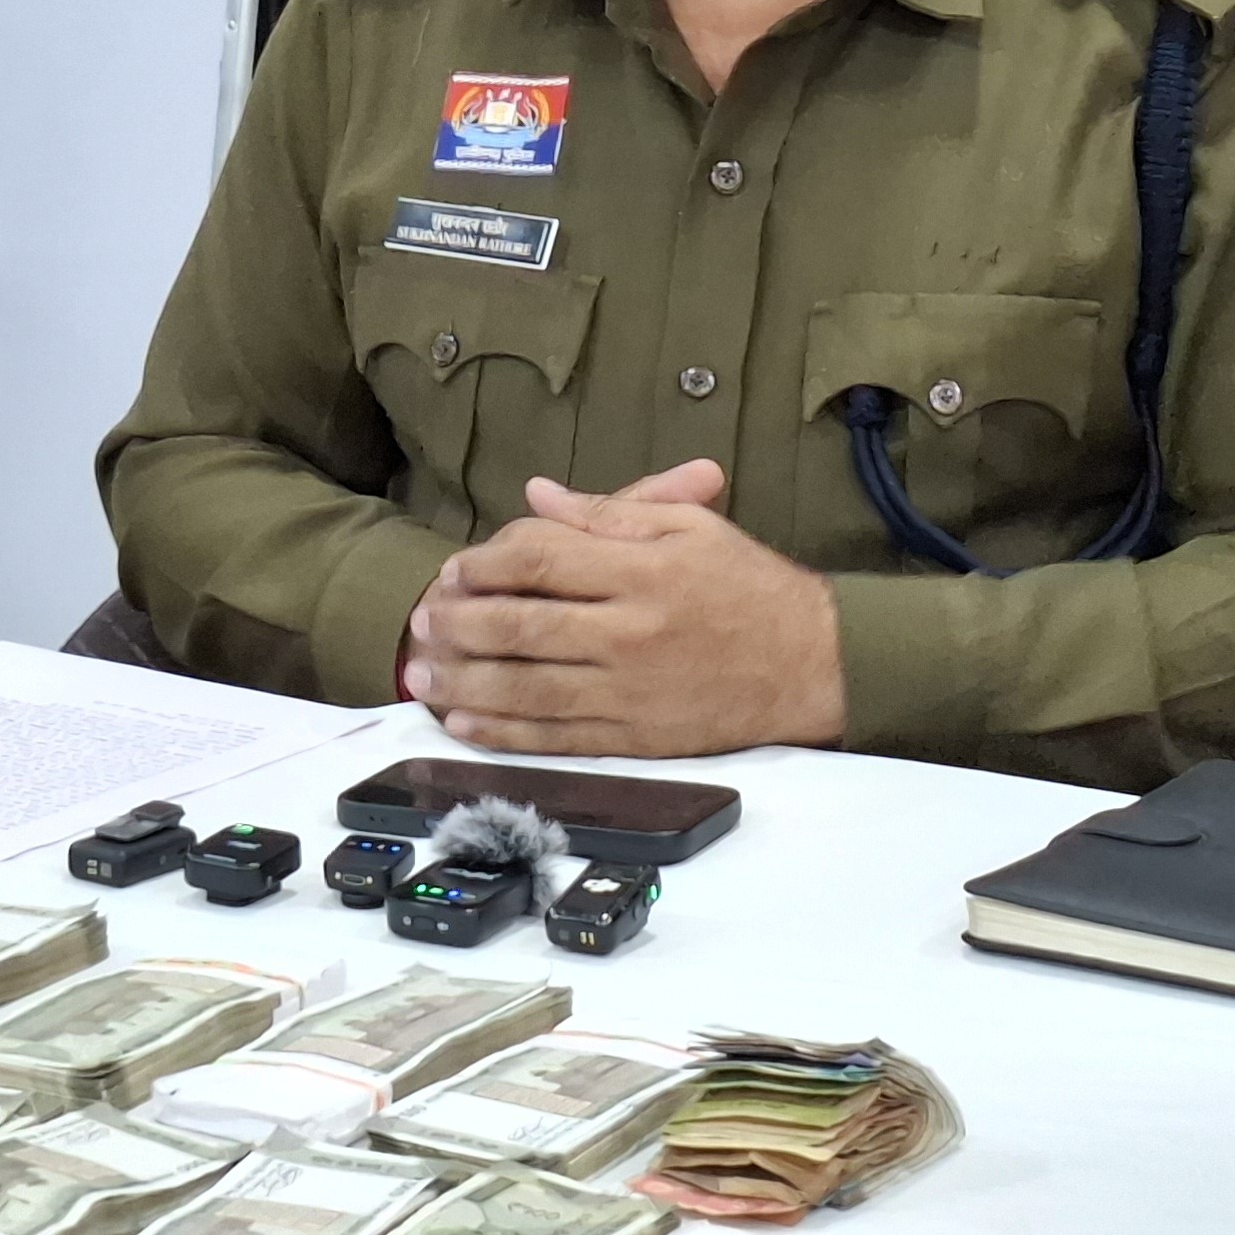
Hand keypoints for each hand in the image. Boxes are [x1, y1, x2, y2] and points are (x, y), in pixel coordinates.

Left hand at [403, 461, 845, 756]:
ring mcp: (630, 691)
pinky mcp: (636, 738)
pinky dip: (504, 732)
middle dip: (460, 623)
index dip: (488, 562)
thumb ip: (610, 512)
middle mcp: (631, 632)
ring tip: (422, 672)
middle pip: (522, 627)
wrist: (812, 665)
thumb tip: (538, 495)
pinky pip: (556, 738)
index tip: (458, 567)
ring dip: (465, 680)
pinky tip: (465, 721)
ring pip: (527, 688)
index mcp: (644, 571)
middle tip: (422, 620)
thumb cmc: (752, 589)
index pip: (544, 558)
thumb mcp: (691, 527)